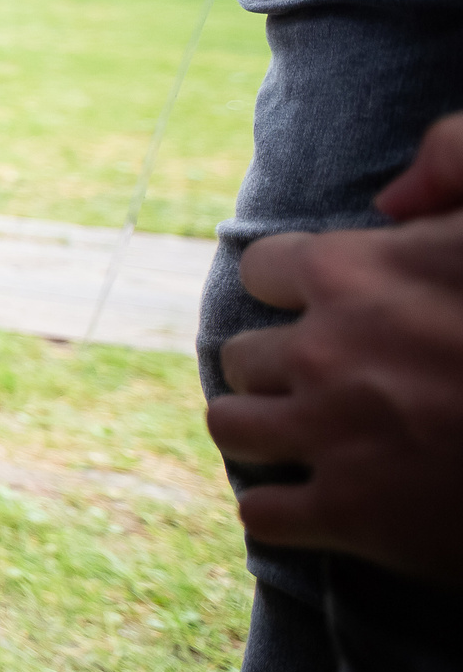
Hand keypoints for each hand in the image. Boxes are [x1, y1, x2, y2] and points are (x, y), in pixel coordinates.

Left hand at [208, 119, 462, 583]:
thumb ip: (457, 156)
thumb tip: (388, 201)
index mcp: (350, 273)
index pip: (261, 270)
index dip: (295, 289)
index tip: (328, 308)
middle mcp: (322, 351)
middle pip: (240, 353)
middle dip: (279, 365)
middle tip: (330, 382)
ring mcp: (329, 435)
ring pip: (230, 427)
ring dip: (263, 431)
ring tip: (306, 437)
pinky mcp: (351, 515)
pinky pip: (261, 512)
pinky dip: (283, 509)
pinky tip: (318, 503)